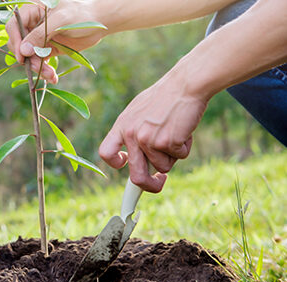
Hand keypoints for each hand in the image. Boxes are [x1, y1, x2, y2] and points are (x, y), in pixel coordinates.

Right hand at [6, 0, 107, 83]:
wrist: (100, 22)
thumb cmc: (81, 14)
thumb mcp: (60, 21)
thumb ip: (40, 34)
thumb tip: (23, 51)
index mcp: (33, 10)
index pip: (14, 26)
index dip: (16, 41)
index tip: (22, 57)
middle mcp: (33, 24)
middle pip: (20, 44)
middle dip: (28, 58)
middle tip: (39, 68)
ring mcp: (40, 38)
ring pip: (30, 56)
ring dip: (38, 68)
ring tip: (51, 75)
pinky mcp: (48, 49)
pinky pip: (40, 62)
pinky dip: (45, 71)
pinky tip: (53, 77)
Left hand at [98, 73, 207, 191]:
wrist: (186, 84)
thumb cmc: (165, 97)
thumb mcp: (139, 111)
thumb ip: (134, 132)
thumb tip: (133, 159)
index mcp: (122, 126)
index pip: (106, 153)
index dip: (115, 163)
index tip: (126, 164)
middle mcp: (132, 135)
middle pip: (136, 176)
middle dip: (149, 186)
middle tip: (159, 182)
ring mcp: (149, 140)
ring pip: (163, 166)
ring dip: (173, 155)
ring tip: (176, 131)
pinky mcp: (168, 142)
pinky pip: (180, 157)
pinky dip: (185, 147)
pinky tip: (184, 128)